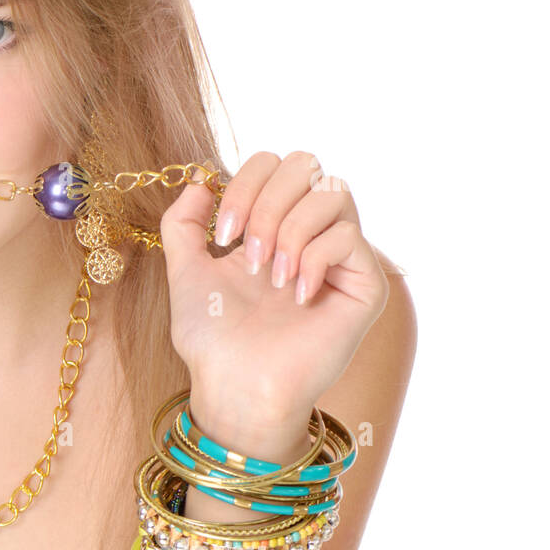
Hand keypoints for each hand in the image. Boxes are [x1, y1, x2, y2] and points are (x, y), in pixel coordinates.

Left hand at [158, 150, 390, 434]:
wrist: (236, 386)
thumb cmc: (214, 339)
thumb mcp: (185, 271)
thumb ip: (183, 224)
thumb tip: (199, 179)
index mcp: (270, 224)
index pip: (273, 164)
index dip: (244, 185)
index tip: (222, 236)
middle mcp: (309, 232)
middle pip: (306, 163)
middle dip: (267, 203)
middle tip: (248, 255)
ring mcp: (340, 256)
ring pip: (333, 192)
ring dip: (289, 230)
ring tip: (270, 278)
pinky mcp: (365, 284)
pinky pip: (349, 236)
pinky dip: (313, 259)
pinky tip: (296, 297)